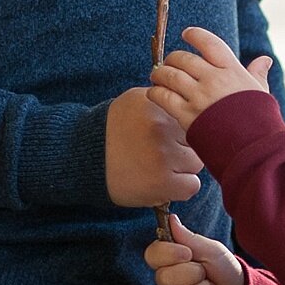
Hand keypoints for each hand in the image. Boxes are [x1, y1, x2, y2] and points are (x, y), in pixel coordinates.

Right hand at [105, 86, 203, 208]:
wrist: (86, 159)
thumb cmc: (115, 129)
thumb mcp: (136, 100)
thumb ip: (165, 98)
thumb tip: (194, 99)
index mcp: (158, 105)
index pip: (194, 114)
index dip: (188, 124)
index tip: (175, 132)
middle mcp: (161, 128)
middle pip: (198, 138)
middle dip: (186, 145)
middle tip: (166, 151)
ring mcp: (162, 156)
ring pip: (196, 162)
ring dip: (184, 167)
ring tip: (163, 166)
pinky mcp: (162, 182)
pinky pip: (192, 185)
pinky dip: (181, 186)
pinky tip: (165, 181)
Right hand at [144, 215, 245, 284]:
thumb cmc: (224, 270)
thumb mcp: (212, 250)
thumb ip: (189, 238)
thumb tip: (171, 219)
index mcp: (170, 262)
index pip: (152, 255)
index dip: (168, 253)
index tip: (188, 253)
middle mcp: (166, 283)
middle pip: (164, 278)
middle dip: (194, 274)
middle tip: (206, 274)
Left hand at [148, 28, 273, 130]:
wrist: (253, 148)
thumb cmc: (260, 120)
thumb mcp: (260, 92)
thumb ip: (258, 74)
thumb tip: (264, 60)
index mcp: (232, 70)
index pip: (208, 42)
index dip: (194, 35)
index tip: (186, 34)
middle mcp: (214, 79)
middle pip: (183, 58)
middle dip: (173, 59)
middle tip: (169, 63)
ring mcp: (199, 97)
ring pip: (170, 75)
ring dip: (159, 73)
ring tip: (156, 75)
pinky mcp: (187, 116)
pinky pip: (163, 97)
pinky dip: (155, 92)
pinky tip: (154, 93)